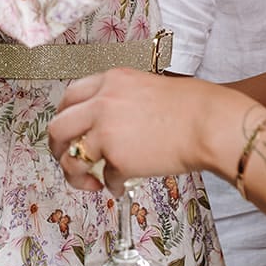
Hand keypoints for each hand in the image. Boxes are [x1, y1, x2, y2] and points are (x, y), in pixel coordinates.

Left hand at [49, 69, 247, 196]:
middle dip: (57, 148)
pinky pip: (105, 177)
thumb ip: (122, 99)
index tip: (69, 131)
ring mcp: (106, 131)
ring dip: (76, 175)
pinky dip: (112, 185)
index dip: (65, 117)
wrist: (208, 124)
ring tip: (91, 183)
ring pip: (71, 159)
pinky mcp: (117, 158)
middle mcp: (102, 102)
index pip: (70, 96)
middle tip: (66, 159)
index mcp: (111, 81)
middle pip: (58, 127)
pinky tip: (124, 185)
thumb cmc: (191, 107)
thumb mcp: (148, 87)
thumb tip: (109, 124)